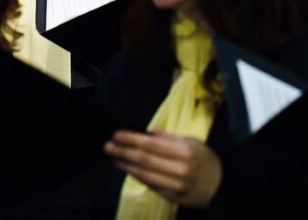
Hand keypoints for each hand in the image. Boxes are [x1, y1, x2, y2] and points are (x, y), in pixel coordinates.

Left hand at [104, 129, 221, 207]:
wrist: (221, 189)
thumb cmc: (204, 160)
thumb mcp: (192, 142)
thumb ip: (169, 137)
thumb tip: (149, 131)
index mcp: (185, 151)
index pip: (152, 144)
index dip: (131, 139)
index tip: (116, 134)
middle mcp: (180, 169)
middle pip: (145, 159)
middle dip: (123, 151)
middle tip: (107, 146)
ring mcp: (176, 185)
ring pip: (145, 174)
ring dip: (126, 165)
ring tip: (113, 157)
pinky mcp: (173, 197)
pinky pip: (151, 185)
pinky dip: (137, 176)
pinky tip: (127, 169)